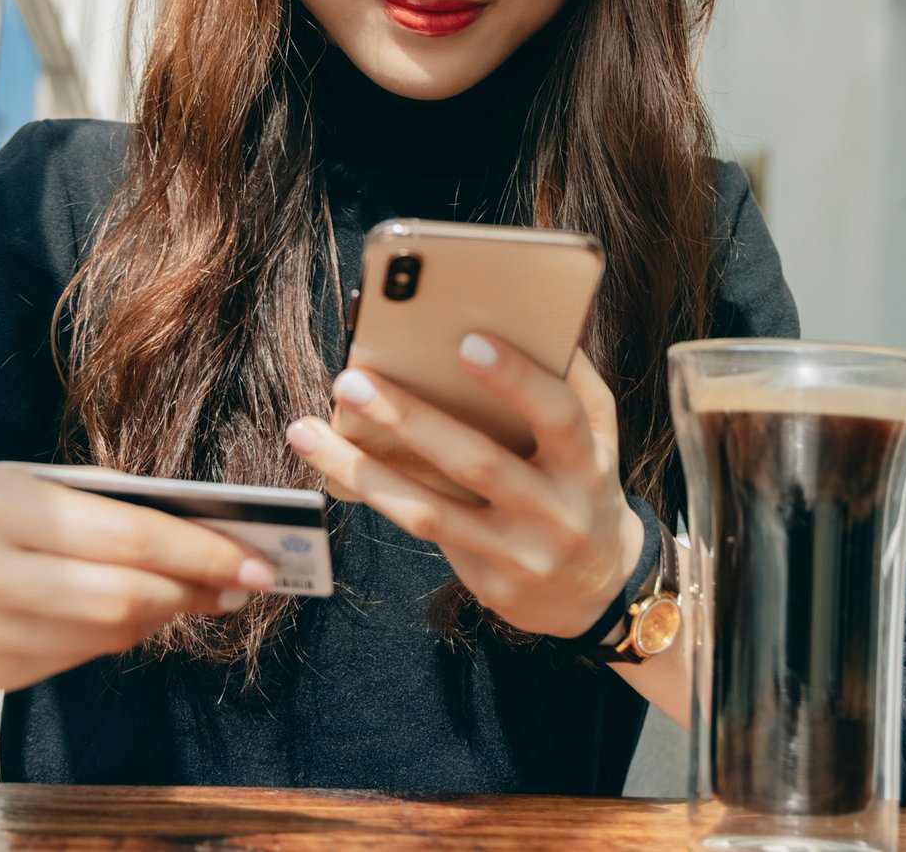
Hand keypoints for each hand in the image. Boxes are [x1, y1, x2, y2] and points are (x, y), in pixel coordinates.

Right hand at [0, 462, 275, 691]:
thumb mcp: (34, 480)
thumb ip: (112, 504)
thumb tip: (209, 537)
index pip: (124, 537)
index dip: (199, 553)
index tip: (257, 561)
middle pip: (119, 597)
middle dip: (194, 591)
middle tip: (243, 583)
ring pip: (103, 636)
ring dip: (164, 616)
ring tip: (198, 595)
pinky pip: (75, 660)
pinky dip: (117, 636)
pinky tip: (139, 615)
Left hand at [285, 336, 644, 640]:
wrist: (598, 586)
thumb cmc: (582, 483)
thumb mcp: (597, 436)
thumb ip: (571, 382)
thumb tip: (530, 318)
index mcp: (588, 463)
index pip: (558, 416)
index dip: (517, 380)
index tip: (468, 341)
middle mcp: (556, 512)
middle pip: (478, 464)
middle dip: (411, 420)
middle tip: (352, 379)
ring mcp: (519, 553)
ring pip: (430, 511)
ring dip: (363, 469)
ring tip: (307, 430)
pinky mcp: (488, 582)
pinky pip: (422, 530)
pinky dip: (376, 494)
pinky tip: (333, 464)